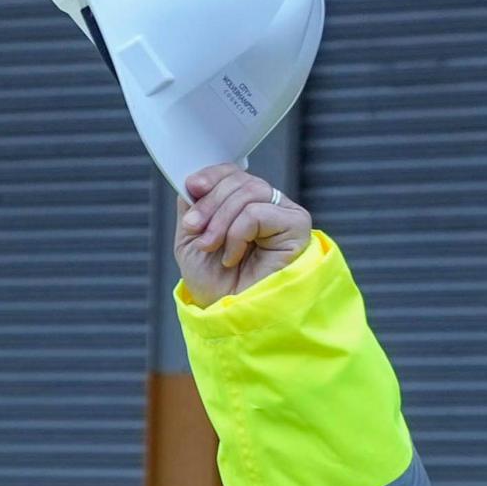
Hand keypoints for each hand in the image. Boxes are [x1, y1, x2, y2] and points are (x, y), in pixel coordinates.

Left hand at [174, 163, 310, 305]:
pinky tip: (234, 256)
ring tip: (212, 247)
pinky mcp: (295, 225)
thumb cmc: (214, 282)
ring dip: (220, 221)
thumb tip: (194, 179)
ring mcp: (283, 214)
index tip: (191, 187)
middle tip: (196, 230)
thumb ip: (193, 207)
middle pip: (239, 180)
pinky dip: (237, 234)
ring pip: (249, 192)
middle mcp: (267, 206)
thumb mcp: (190, 239)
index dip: (211, 176)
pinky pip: (258, 212)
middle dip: (209, 204)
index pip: (233, 173)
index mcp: (244, 205)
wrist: (229, 312)